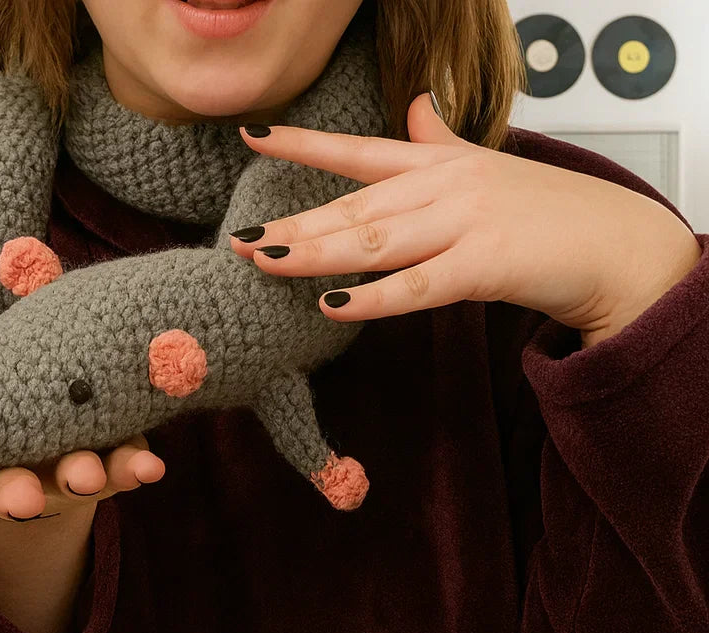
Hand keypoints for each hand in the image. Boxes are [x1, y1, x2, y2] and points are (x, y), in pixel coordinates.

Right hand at [0, 371, 165, 520]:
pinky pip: (123, 466)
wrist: (44, 437)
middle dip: (15, 495)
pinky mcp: (107, 461)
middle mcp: (15, 477)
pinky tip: (152, 462)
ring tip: (93, 473)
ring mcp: (63, 473)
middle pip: (11, 493)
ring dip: (82, 479)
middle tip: (22, 497)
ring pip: (71, 482)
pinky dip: (136, 465)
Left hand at [231, 94, 702, 347]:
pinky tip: (332, 306)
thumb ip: (439, 140)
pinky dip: (373, 298)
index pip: (359, 150)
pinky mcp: (484, 266)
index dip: (303, 145)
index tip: (254, 138)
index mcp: (439, 163)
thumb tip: (413, 105)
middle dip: (294, 223)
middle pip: (354, 205)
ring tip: (265, 263)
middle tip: (241, 240)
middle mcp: (444, 187)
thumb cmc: (544, 211)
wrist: (612, 245)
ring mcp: (464, 224)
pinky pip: (416, 286)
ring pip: (374, 241)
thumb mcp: (483, 167)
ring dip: (316, 254)